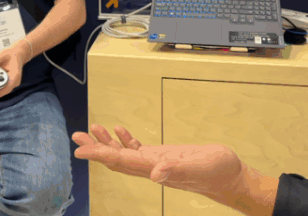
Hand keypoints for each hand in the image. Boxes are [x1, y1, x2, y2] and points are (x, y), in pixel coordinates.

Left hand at [0, 41, 29, 100]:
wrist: (17, 54)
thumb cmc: (10, 54)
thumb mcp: (0, 55)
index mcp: (15, 75)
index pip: (7, 87)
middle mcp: (15, 81)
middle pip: (2, 90)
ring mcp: (13, 84)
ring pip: (1, 90)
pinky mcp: (9, 84)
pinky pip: (0, 87)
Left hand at [72, 124, 244, 197]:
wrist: (231, 177)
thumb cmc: (217, 172)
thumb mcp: (198, 167)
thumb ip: (176, 169)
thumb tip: (155, 174)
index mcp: (155, 169)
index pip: (121, 161)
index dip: (100, 154)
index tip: (81, 150)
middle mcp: (151, 167)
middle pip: (116, 158)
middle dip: (95, 148)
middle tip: (77, 136)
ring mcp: (156, 163)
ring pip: (125, 153)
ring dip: (107, 142)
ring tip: (92, 129)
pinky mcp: (164, 157)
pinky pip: (139, 149)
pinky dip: (127, 139)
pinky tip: (120, 130)